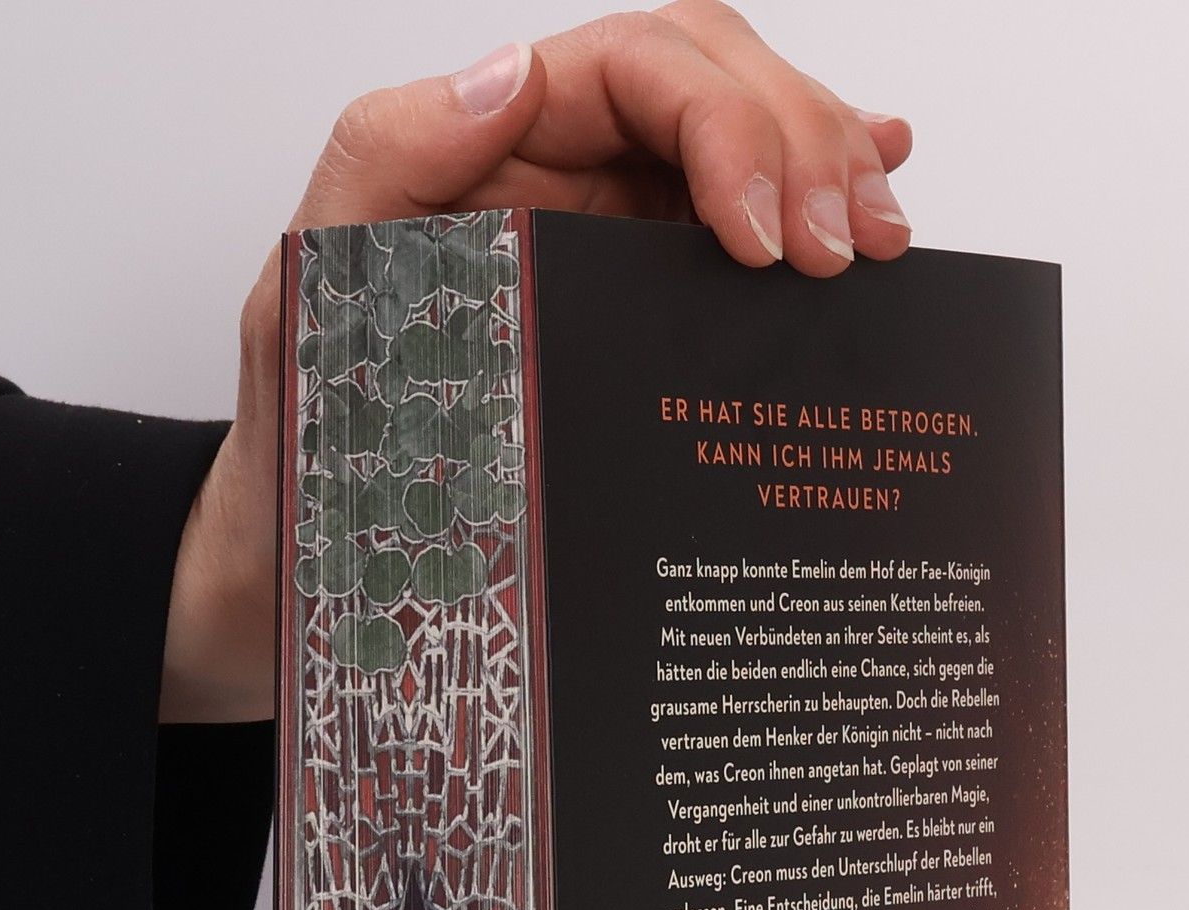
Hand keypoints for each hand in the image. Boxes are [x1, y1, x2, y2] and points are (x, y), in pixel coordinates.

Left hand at [163, 3, 913, 724]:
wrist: (318, 562)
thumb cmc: (308, 435)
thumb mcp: (315, 286)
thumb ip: (390, 161)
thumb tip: (515, 74)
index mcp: (492, 148)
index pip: (640, 68)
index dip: (728, 123)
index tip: (763, 234)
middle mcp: (564, 175)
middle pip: (718, 85)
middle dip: (804, 142)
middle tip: (846, 249)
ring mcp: (614, 240)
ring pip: (754, 147)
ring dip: (835, 169)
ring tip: (880, 236)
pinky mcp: (647, 314)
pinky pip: (745, 235)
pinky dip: (821, 200)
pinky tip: (880, 201)